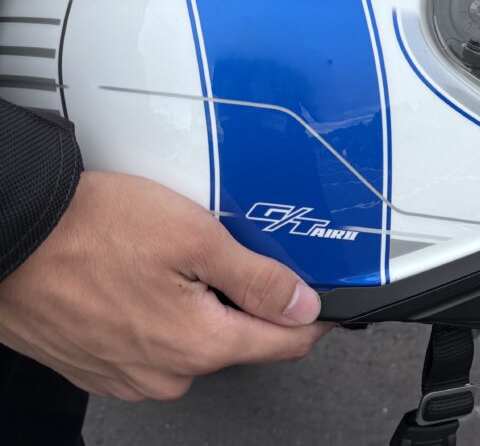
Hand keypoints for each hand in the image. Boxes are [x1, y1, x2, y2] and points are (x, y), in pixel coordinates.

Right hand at [0, 171, 333, 400]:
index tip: (323, 296)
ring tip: (180, 258)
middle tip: (237, 252)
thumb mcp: (194, 236)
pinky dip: (162, 312)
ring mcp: (130, 374)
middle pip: (241, 339)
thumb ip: (258, 278)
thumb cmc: (88, 230)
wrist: (9, 236)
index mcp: (200, 344)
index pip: (287, 343)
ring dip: (202, 304)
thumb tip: (305, 306)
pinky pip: (154, 342)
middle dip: (250, 299)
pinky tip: (145, 276)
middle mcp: (166, 373)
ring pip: (196, 340)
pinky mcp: (100, 365)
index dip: (313, 314)